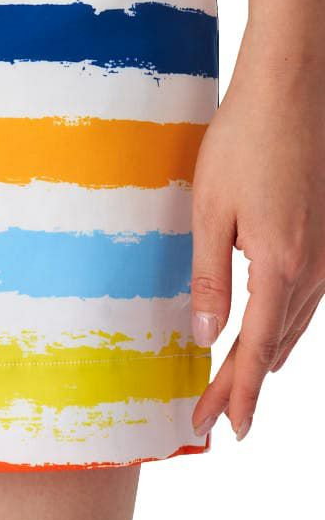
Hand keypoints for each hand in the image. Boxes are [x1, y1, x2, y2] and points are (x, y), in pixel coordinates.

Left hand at [189, 41, 324, 440]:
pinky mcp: (324, 237)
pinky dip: (283, 327)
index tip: (214, 426)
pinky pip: (304, 299)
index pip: (252, 348)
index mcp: (279, 266)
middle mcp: (312, 269)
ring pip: (294, 325)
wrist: (288, 93)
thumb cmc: (241, 145)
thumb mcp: (209, 211)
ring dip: (264, 358)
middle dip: (243, 384)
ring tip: (239, 388)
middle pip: (275, 344)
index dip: (232, 392)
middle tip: (214, 417)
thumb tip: (205, 337)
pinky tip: (271, 331)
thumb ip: (208, 277)